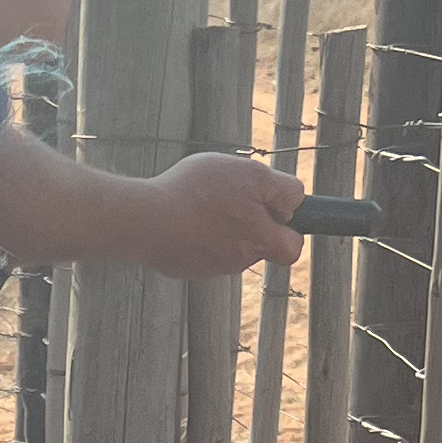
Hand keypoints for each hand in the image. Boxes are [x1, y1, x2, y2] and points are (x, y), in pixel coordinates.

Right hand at [126, 150, 307, 279]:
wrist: (145, 220)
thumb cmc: (199, 193)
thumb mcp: (252, 175)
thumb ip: (283, 189)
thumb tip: (297, 202)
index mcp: (260, 242)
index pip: (292, 248)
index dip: (288, 227)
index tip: (274, 209)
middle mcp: (238, 262)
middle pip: (255, 243)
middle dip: (248, 221)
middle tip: (229, 196)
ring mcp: (208, 267)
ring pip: (225, 244)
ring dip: (218, 224)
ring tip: (199, 200)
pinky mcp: (182, 266)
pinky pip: (197, 248)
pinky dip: (194, 232)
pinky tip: (180, 214)